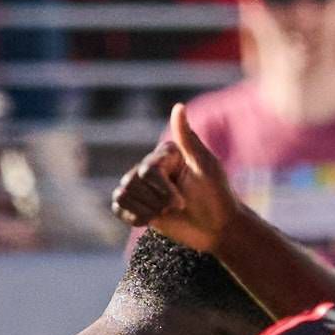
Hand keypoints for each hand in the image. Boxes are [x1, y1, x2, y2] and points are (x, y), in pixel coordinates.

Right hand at [113, 105, 239, 251]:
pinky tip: (151, 220)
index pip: (147, 171)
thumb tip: (178, 106)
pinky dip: (133, 217)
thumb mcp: (205, 167)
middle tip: (179, 207)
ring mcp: (141, 185)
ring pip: (123, 195)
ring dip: (148, 211)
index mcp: (165, 154)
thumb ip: (188, 138)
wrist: (217, 228)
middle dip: (157, 202)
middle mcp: (149, 165)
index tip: (182, 202)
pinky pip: (117, 207)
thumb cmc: (217, 196)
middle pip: (132, 183)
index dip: (163, 190)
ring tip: (167, 213)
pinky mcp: (136, 204)